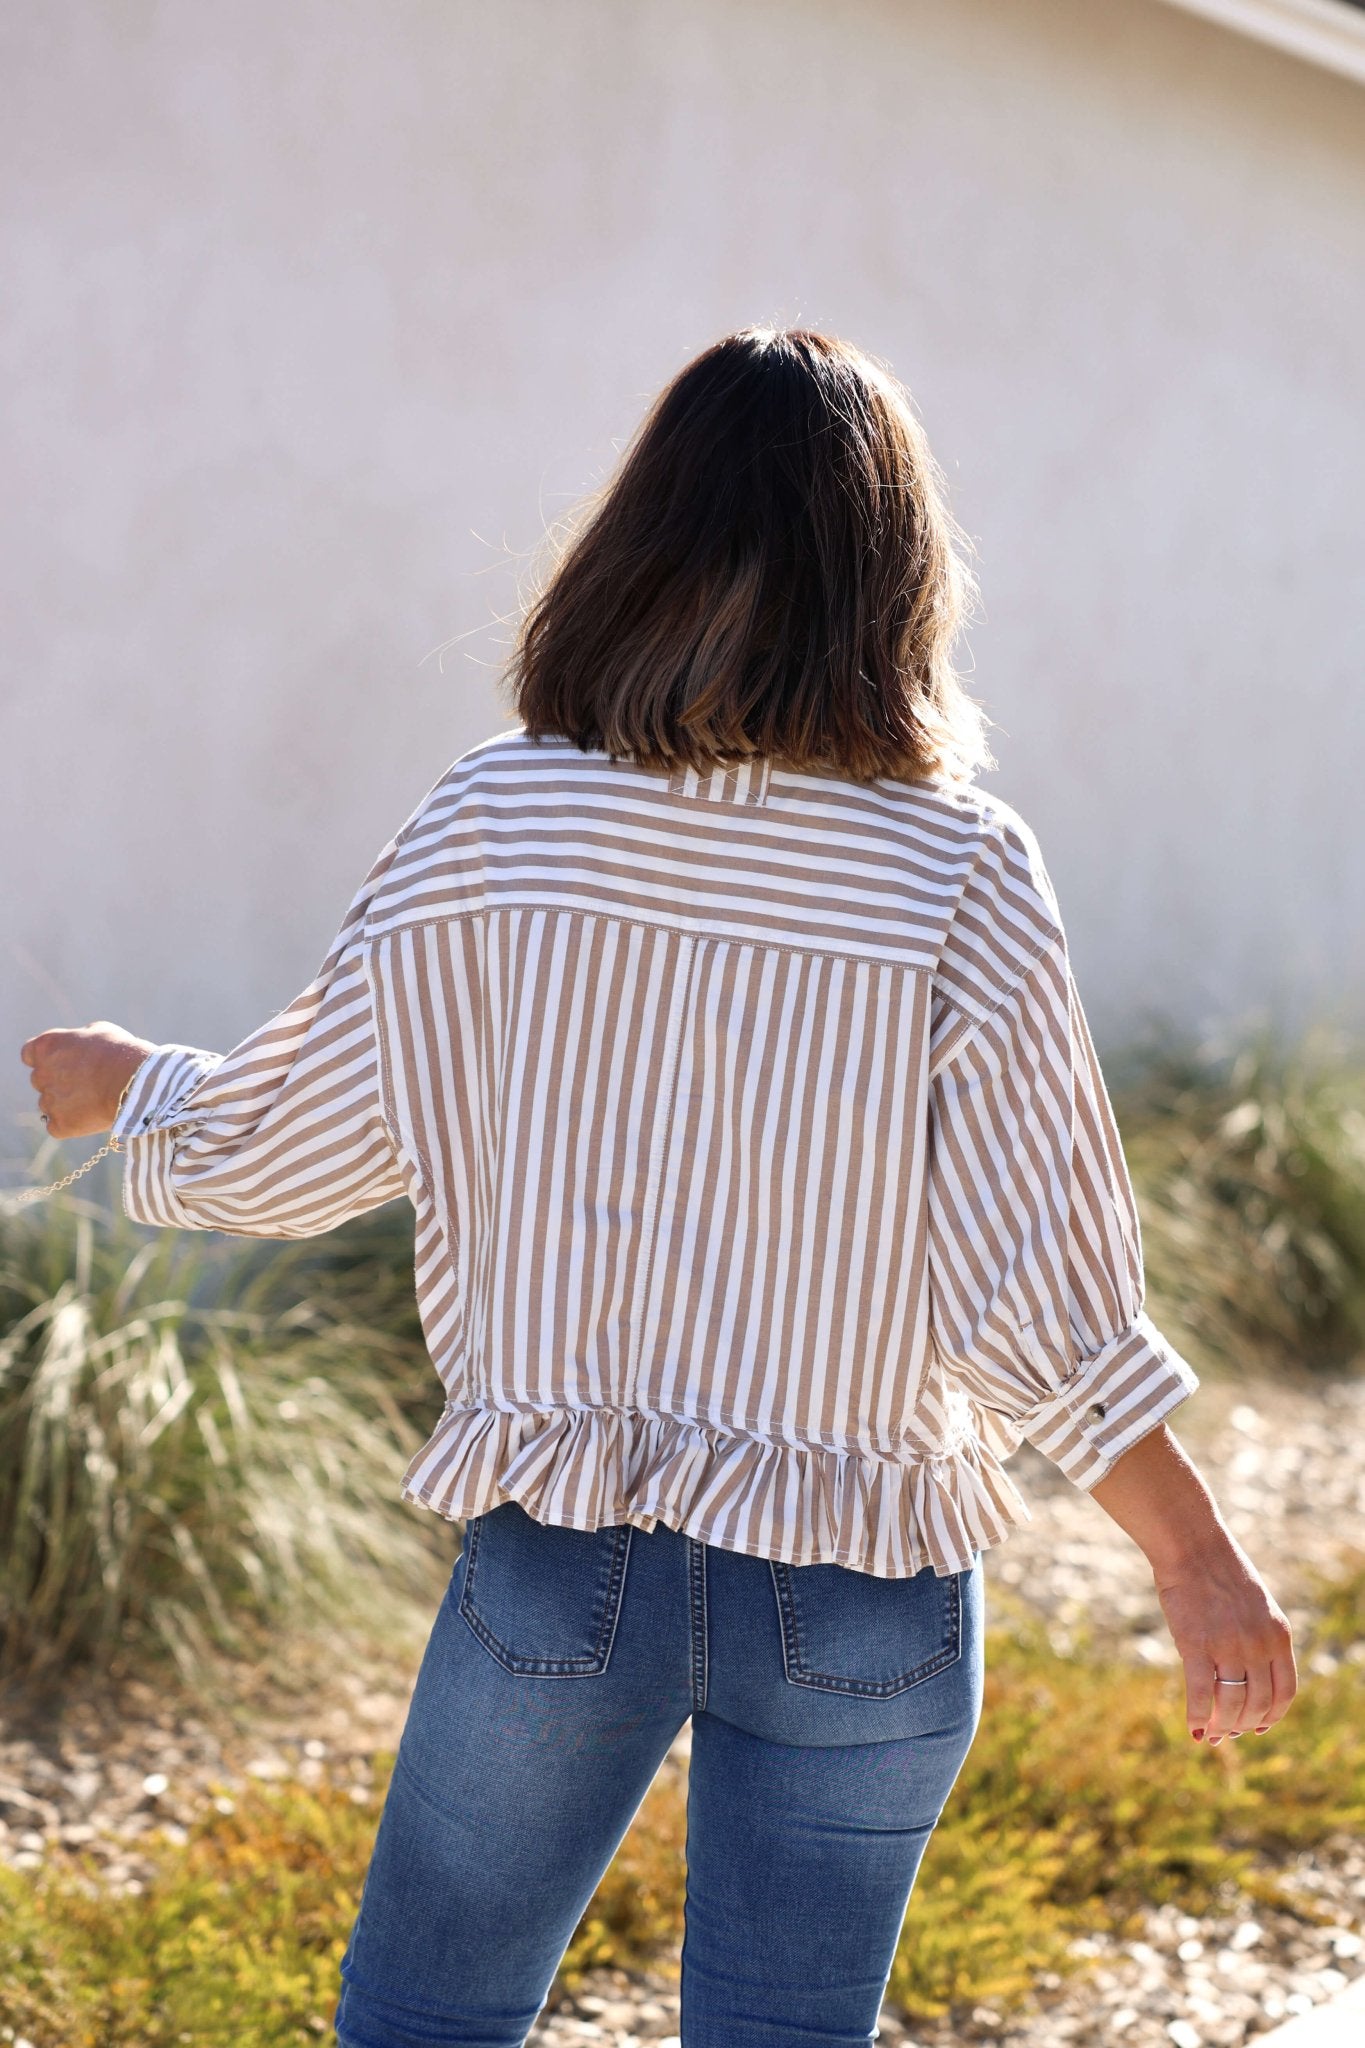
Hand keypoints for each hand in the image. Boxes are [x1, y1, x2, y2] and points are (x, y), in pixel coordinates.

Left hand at [19, 1023, 155, 1139]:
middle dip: (59, 1081)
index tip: (61, 1063)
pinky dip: (71, 1123)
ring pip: (49, 1105)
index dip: (45, 1059)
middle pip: (41, 1081)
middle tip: (87, 1083)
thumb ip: (80, 1040)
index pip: (29, 1054)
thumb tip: (80, 1048)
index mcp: (46, 1047)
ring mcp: (48, 1101)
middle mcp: (40, 1074)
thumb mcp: (99, 1032)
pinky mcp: (59, 1125)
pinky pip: (58, 1126)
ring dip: (66, 1103)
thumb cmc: (121, 1052)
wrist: (135, 1083)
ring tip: (95, 1100)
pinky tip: (92, 1116)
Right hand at [1154, 1537, 1296, 1743]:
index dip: (1271, 1717)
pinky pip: (1201, 1693)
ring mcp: (1229, 1646)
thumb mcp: (1255, 1607)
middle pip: (1257, 1704)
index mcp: (1279, 1635)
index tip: (1257, 1727)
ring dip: (1221, 1727)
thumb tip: (1248, 1677)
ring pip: (1231, 1704)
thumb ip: (1259, 1640)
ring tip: (1210, 1735)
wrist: (1192, 1545)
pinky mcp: (1196, 1645)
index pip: (1285, 1693)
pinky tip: (1193, 1727)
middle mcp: (1259, 1645)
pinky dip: (1198, 1716)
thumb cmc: (1219, 1574)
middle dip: (1243, 1726)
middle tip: (1227, 1734)